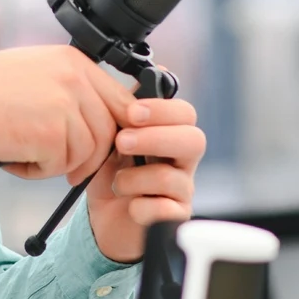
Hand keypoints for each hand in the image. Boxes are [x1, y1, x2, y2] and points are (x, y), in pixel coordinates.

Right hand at [0, 46, 135, 181]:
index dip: (118, 129)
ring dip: (58, 164)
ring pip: (86, 153)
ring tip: (26, 155)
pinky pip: (60, 165)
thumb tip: (100, 118)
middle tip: (71, 171)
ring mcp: (66, 105)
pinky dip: (37, 171)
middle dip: (91, 158)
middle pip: (108, 131)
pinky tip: (15, 158)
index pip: (121, 99)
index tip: (109, 148)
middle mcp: (75, 79)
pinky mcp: (53, 134)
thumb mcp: (36, 75)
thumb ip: (70, 90)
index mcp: (73, 61)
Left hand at [86, 96, 204, 262]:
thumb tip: (138, 77)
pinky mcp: (175, 219)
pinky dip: (141, 207)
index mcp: (170, 135)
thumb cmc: (111, 175)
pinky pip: (166, 210)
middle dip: (156, 138)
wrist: (103, 220)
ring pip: (173, 178)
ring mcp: (182, 191)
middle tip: (123, 142)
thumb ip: (124, 111)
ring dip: (135, 178)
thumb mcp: (110, 138)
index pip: (185, 114)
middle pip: (194, 140)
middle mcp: (182, 161)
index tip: (132, 113)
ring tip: (117, 182)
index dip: (162, 110)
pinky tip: (130, 206)